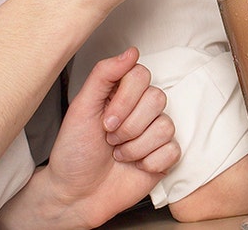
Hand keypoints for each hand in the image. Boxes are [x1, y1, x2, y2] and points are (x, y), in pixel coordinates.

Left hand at [38, 48, 179, 227]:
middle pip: (157, 98)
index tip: (105, 120)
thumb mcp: (81, 108)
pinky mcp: (165, 157)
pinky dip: (149, 162)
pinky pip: (173, 150)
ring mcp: (155, 133)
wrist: (76, 195)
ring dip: (135, 147)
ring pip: (165, 126)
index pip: (141, 75)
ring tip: (118, 154)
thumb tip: (132, 51)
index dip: (125, 99)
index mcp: (121, 93)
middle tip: (110, 138)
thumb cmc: (74, 152)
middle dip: (128, 126)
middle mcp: (141, 110)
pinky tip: (134, 166)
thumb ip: (104, 74)